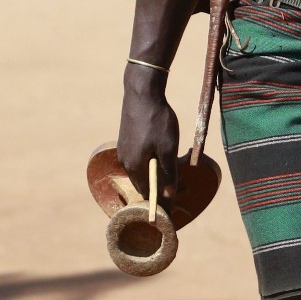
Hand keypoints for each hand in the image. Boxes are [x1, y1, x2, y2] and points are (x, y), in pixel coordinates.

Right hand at [117, 72, 181, 206]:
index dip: (161, 202)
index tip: (174, 207)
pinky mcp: (125, 140)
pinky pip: (137, 160)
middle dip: (158, 190)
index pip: (147, 194)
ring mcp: (123, 150)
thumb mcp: (168, 148)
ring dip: (154, 176)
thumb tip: (169, 196)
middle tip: (177, 192)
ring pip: (140, 171)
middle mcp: (125, 162)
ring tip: (171, 175)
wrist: (142, 92)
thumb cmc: (157, 120)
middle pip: (142, 184)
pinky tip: (160, 157)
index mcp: (134, 166)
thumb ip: (168, 173)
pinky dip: (149, 164)